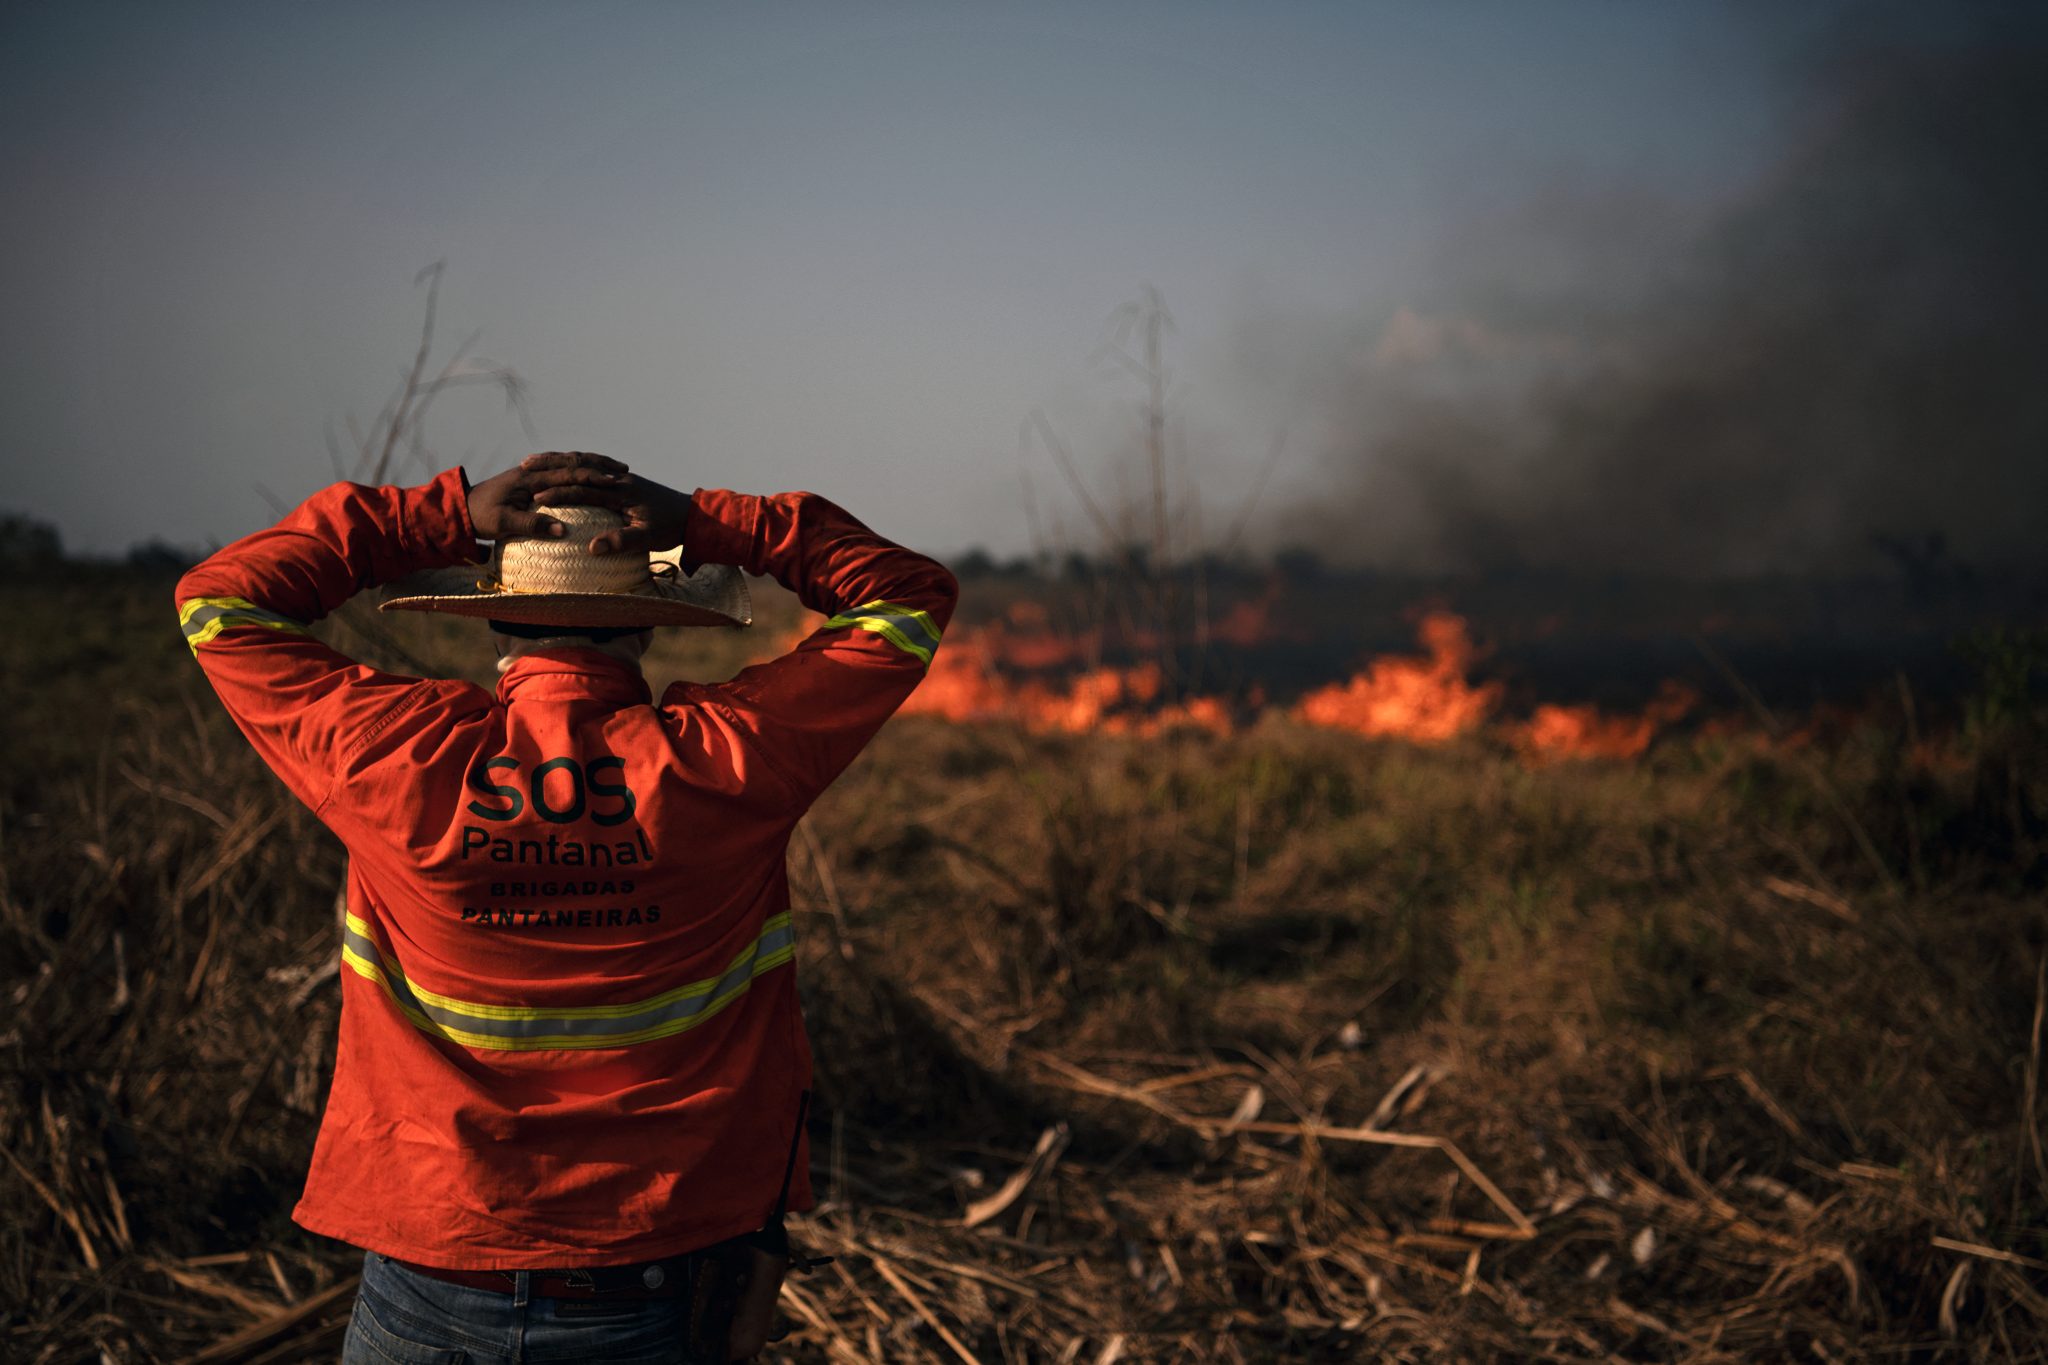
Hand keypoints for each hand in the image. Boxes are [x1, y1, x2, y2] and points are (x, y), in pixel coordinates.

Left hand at [466, 452, 630, 541]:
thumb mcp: (505, 524)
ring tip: (613, 469)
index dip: (593, 476)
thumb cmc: (482, 517)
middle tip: (623, 469)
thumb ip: (533, 525)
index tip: (616, 481)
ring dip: (590, 465)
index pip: (568, 472)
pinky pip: (560, 470)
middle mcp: (533, 470)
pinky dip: (578, 471)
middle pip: (572, 462)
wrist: (460, 508)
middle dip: (598, 465)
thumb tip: (561, 531)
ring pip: (567, 463)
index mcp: (529, 477)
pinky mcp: (530, 480)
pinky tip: (589, 478)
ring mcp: (531, 473)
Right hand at [542, 470, 695, 556]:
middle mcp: (618, 479)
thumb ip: (620, 541)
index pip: (583, 491)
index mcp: (622, 491)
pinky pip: (591, 471)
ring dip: (559, 463)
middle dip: (551, 470)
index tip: (536, 498)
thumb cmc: (670, 528)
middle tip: (524, 468)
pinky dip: (573, 469)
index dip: (559, 494)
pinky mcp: (622, 482)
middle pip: (577, 471)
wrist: (691, 515)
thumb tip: (591, 547)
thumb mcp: (646, 538)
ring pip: (583, 466)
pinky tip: (561, 473)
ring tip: (535, 461)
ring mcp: (620, 478)